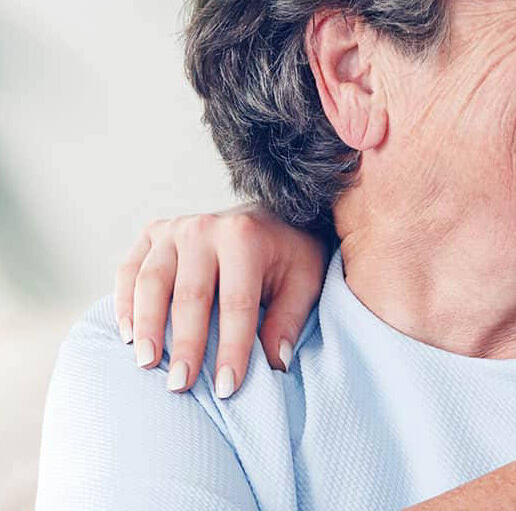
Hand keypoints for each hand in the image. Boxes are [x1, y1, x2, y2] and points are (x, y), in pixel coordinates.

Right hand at [114, 205, 330, 395]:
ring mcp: (175, 228)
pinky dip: (124, 302)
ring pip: (151, 281)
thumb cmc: (287, 255)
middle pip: (190, 295)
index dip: (232, 348)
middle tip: (180, 385)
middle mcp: (206, 228)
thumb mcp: (303, 281)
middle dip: (186, 344)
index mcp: (245, 238)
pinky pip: (129, 269)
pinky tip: (128, 335)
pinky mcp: (153, 233)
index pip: (236, 302)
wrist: (270, 215)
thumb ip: (288, 320)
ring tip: (148, 364)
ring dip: (147, 325)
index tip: (226, 388)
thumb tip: (275, 363)